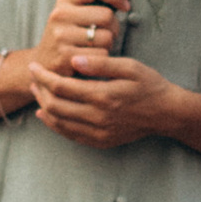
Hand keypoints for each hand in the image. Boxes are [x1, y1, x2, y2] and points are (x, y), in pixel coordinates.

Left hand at [31, 40, 180, 151]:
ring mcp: (98, 132)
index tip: (34, 66)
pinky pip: (70, 135)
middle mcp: (98, 118)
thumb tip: (74, 60)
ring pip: (59, 123)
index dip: (43, 76)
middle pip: (55, 106)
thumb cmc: (149, 85)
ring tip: (38, 92)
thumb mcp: (129, 67)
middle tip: (34, 78)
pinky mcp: (100, 141)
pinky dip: (54, 125)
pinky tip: (47, 114)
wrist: (166, 113)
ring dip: (44, 107)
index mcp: (103, 96)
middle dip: (39, 91)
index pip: (61, 87)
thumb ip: (100, 64)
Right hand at [38, 0, 132, 75]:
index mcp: (65, 1)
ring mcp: (62, 36)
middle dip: (114, 27)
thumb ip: (91, 2)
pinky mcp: (66, 56)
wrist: (43, 64)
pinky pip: (101, 55)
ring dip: (108, 45)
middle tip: (107, 34)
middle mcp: (61, 15)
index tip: (126, 6)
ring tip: (96, 47)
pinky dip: (102, 58)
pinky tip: (91, 59)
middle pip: (106, 15)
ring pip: (106, 37)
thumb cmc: (66, 36)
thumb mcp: (72, 14)